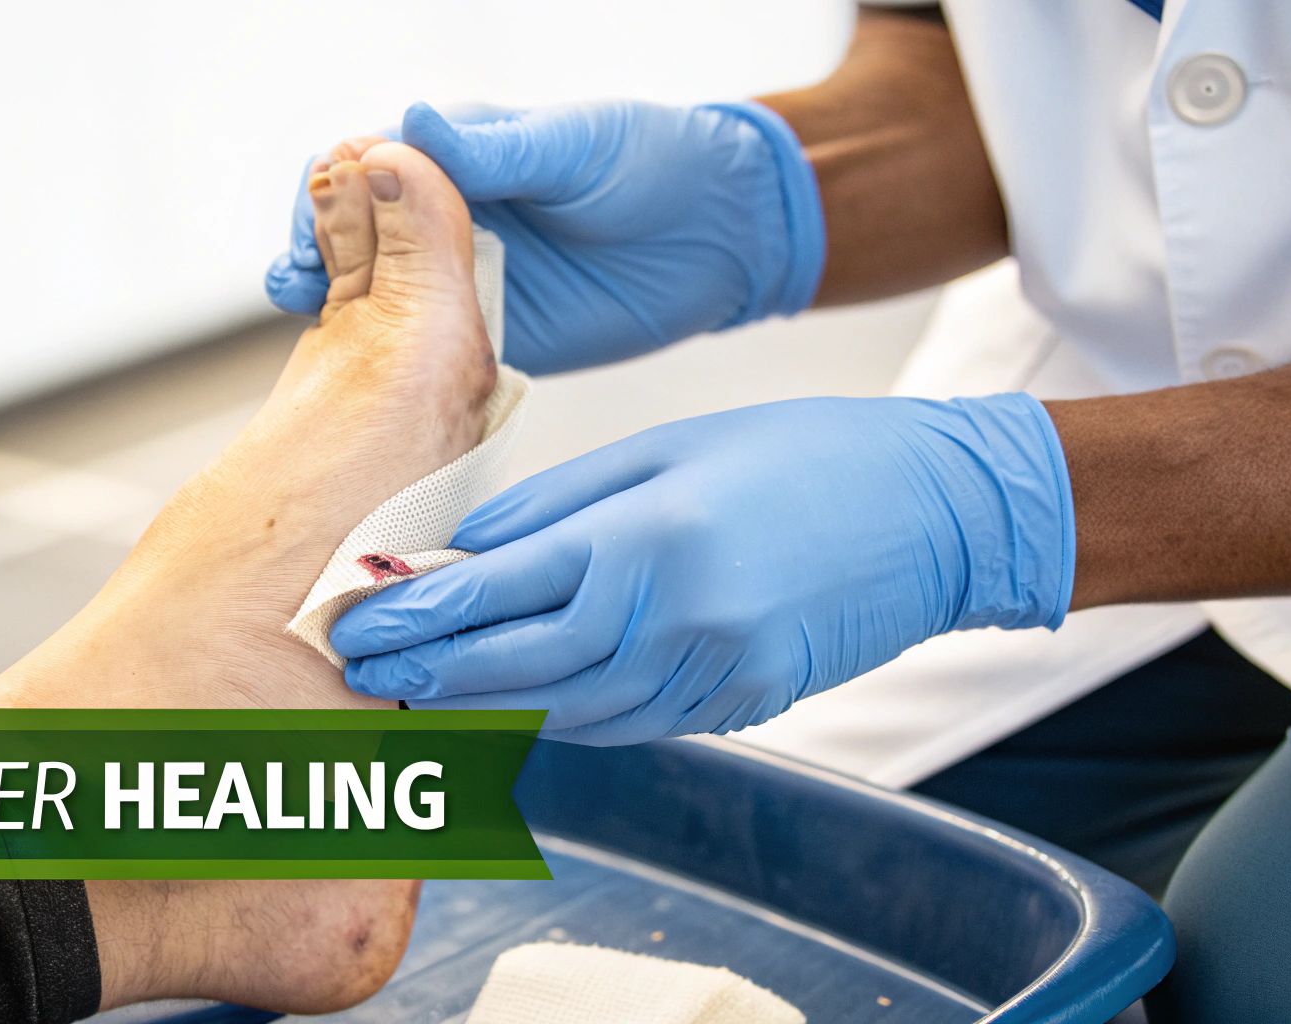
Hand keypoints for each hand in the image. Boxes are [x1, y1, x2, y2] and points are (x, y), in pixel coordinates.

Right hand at [266, 100, 825, 374]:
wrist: (723, 237)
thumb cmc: (653, 164)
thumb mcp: (575, 150)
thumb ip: (497, 152)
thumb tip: (413, 123)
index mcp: (458, 155)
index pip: (366, 161)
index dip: (333, 183)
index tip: (321, 207)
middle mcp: (446, 218)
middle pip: (350, 229)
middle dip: (312, 242)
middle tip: (296, 270)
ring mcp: (461, 279)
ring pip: (373, 293)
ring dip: (331, 300)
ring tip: (302, 306)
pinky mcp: (488, 337)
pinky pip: (423, 350)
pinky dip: (385, 359)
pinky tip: (358, 368)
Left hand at [329, 394, 1075, 744]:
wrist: (934, 514)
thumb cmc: (802, 456)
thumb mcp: (666, 450)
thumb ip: (557, 506)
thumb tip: (465, 548)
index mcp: (647, 539)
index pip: (496, 592)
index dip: (416, 615)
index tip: (357, 624)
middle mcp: (672, 622)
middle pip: (515, 670)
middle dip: (428, 675)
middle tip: (362, 674)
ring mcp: (710, 677)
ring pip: (565, 712)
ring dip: (484, 707)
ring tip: (421, 693)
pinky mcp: (738, 706)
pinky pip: (625, 723)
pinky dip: (562, 716)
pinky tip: (518, 703)